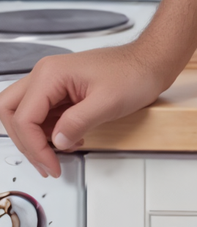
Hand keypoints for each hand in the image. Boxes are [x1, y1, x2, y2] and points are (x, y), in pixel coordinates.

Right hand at [0, 43, 173, 176]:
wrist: (153, 62)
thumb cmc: (136, 72)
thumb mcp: (108, 102)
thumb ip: (78, 123)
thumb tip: (57, 142)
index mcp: (50, 74)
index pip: (23, 118)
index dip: (34, 147)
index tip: (51, 164)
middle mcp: (46, 75)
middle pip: (11, 114)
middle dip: (25, 142)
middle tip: (46, 162)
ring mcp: (53, 82)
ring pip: (23, 116)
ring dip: (37, 139)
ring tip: (62, 151)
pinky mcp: (61, 91)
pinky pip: (42, 116)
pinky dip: (49, 132)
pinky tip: (70, 140)